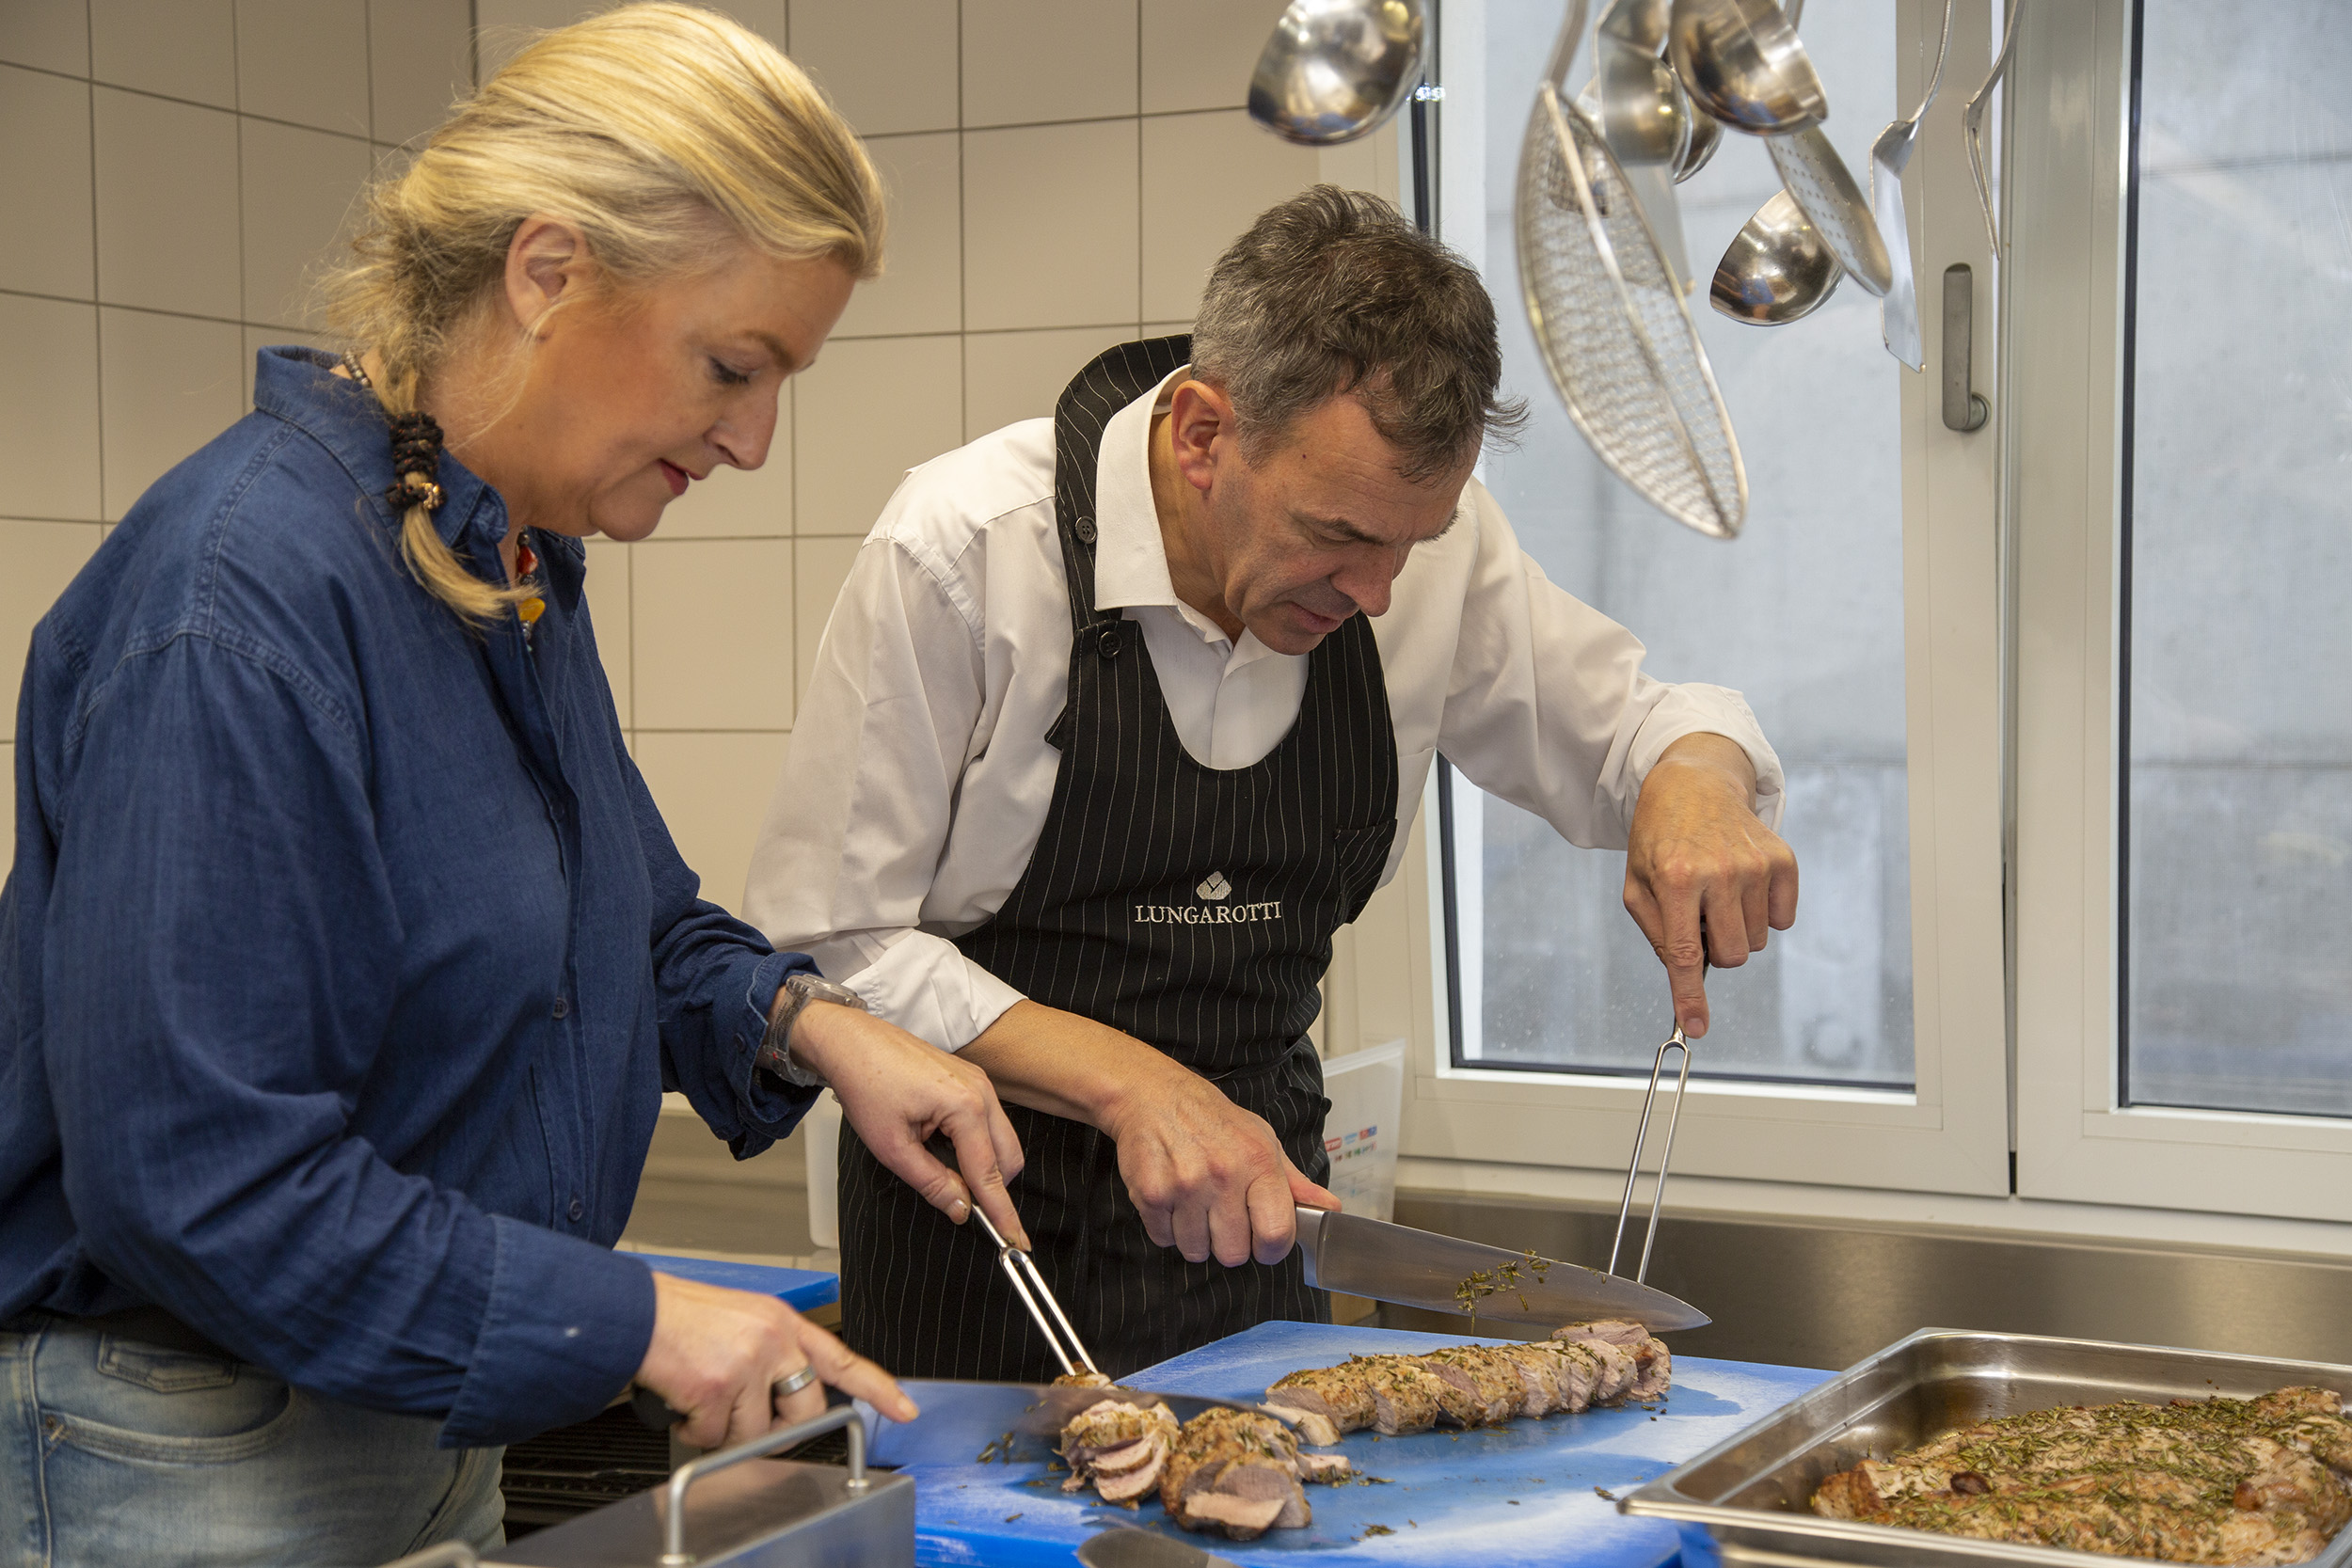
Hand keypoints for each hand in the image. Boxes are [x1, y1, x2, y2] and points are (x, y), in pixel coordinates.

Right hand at [636, 1271, 915, 1450]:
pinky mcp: (719, 1387)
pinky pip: (714, 1437)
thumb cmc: (678, 1319)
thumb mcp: (740, 1322)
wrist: (633, 1313)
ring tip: (701, 1401)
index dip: (878, 1387)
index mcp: (782, 1322)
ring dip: (723, 1430)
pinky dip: (693, 1430)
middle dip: (776, 1428)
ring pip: (755, 1433)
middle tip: (744, 1420)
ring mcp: (749, 1363)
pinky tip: (683, 1402)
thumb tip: (779, 1402)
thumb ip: (769, 1355)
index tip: (904, 1408)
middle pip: (804, 1411)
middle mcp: (774, 1340)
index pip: (842, 1358)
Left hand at [786, 1000, 1029, 1249]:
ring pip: (1002, 1140)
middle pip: (1009, 1158)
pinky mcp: (972, 1078)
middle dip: (994, 1187)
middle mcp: (982, 1091)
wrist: (852, 1041)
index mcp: (965, 1107)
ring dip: (983, 1164)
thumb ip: (932, 1182)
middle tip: (966, 1208)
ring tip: (943, 1170)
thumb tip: (962, 1209)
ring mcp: (981, 1082)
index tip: (1016, 1241)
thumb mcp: (892, 1147)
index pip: (990, 1173)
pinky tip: (944, 1147)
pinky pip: (989, 1121)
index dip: (1002, 1212)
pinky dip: (976, 1144)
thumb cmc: (867, 1085)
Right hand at [1101, 1057, 1339, 1268]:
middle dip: (1229, 1244)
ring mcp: (1184, 1186)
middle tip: (1222, 1218)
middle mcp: (1223, 1175)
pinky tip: (1171, 1198)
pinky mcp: (1150, 1194)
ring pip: (1196, 1252)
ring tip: (1194, 1205)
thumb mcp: (1262, 1140)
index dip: (1271, 1249)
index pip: (1276, 1235)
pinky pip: (1164, 1239)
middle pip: (1233, 1254)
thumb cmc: (1213, 1120)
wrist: (1153, 1094)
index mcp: (1258, 1162)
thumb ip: (1295, 1183)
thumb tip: (1331, 1209)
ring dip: (1195, 1238)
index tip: (1263, 1243)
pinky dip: (1166, 1228)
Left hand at [1623, 733, 1798, 1038]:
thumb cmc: (1660, 841)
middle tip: (1699, 916)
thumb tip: (1684, 980)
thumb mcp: (1638, 885)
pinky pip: (1783, 920)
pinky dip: (1764, 913)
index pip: (1684, 954)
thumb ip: (1658, 935)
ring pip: (1757, 942)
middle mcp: (1718, 872)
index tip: (1696, 1027)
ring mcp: (1755, 864)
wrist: (1694, 784)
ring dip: (1737, 928)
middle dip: (1716, 950)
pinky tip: (1743, 883)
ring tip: (1717, 891)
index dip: (1690, 996)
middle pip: (1731, 956)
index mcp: (1674, 880)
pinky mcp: (1783, 860)